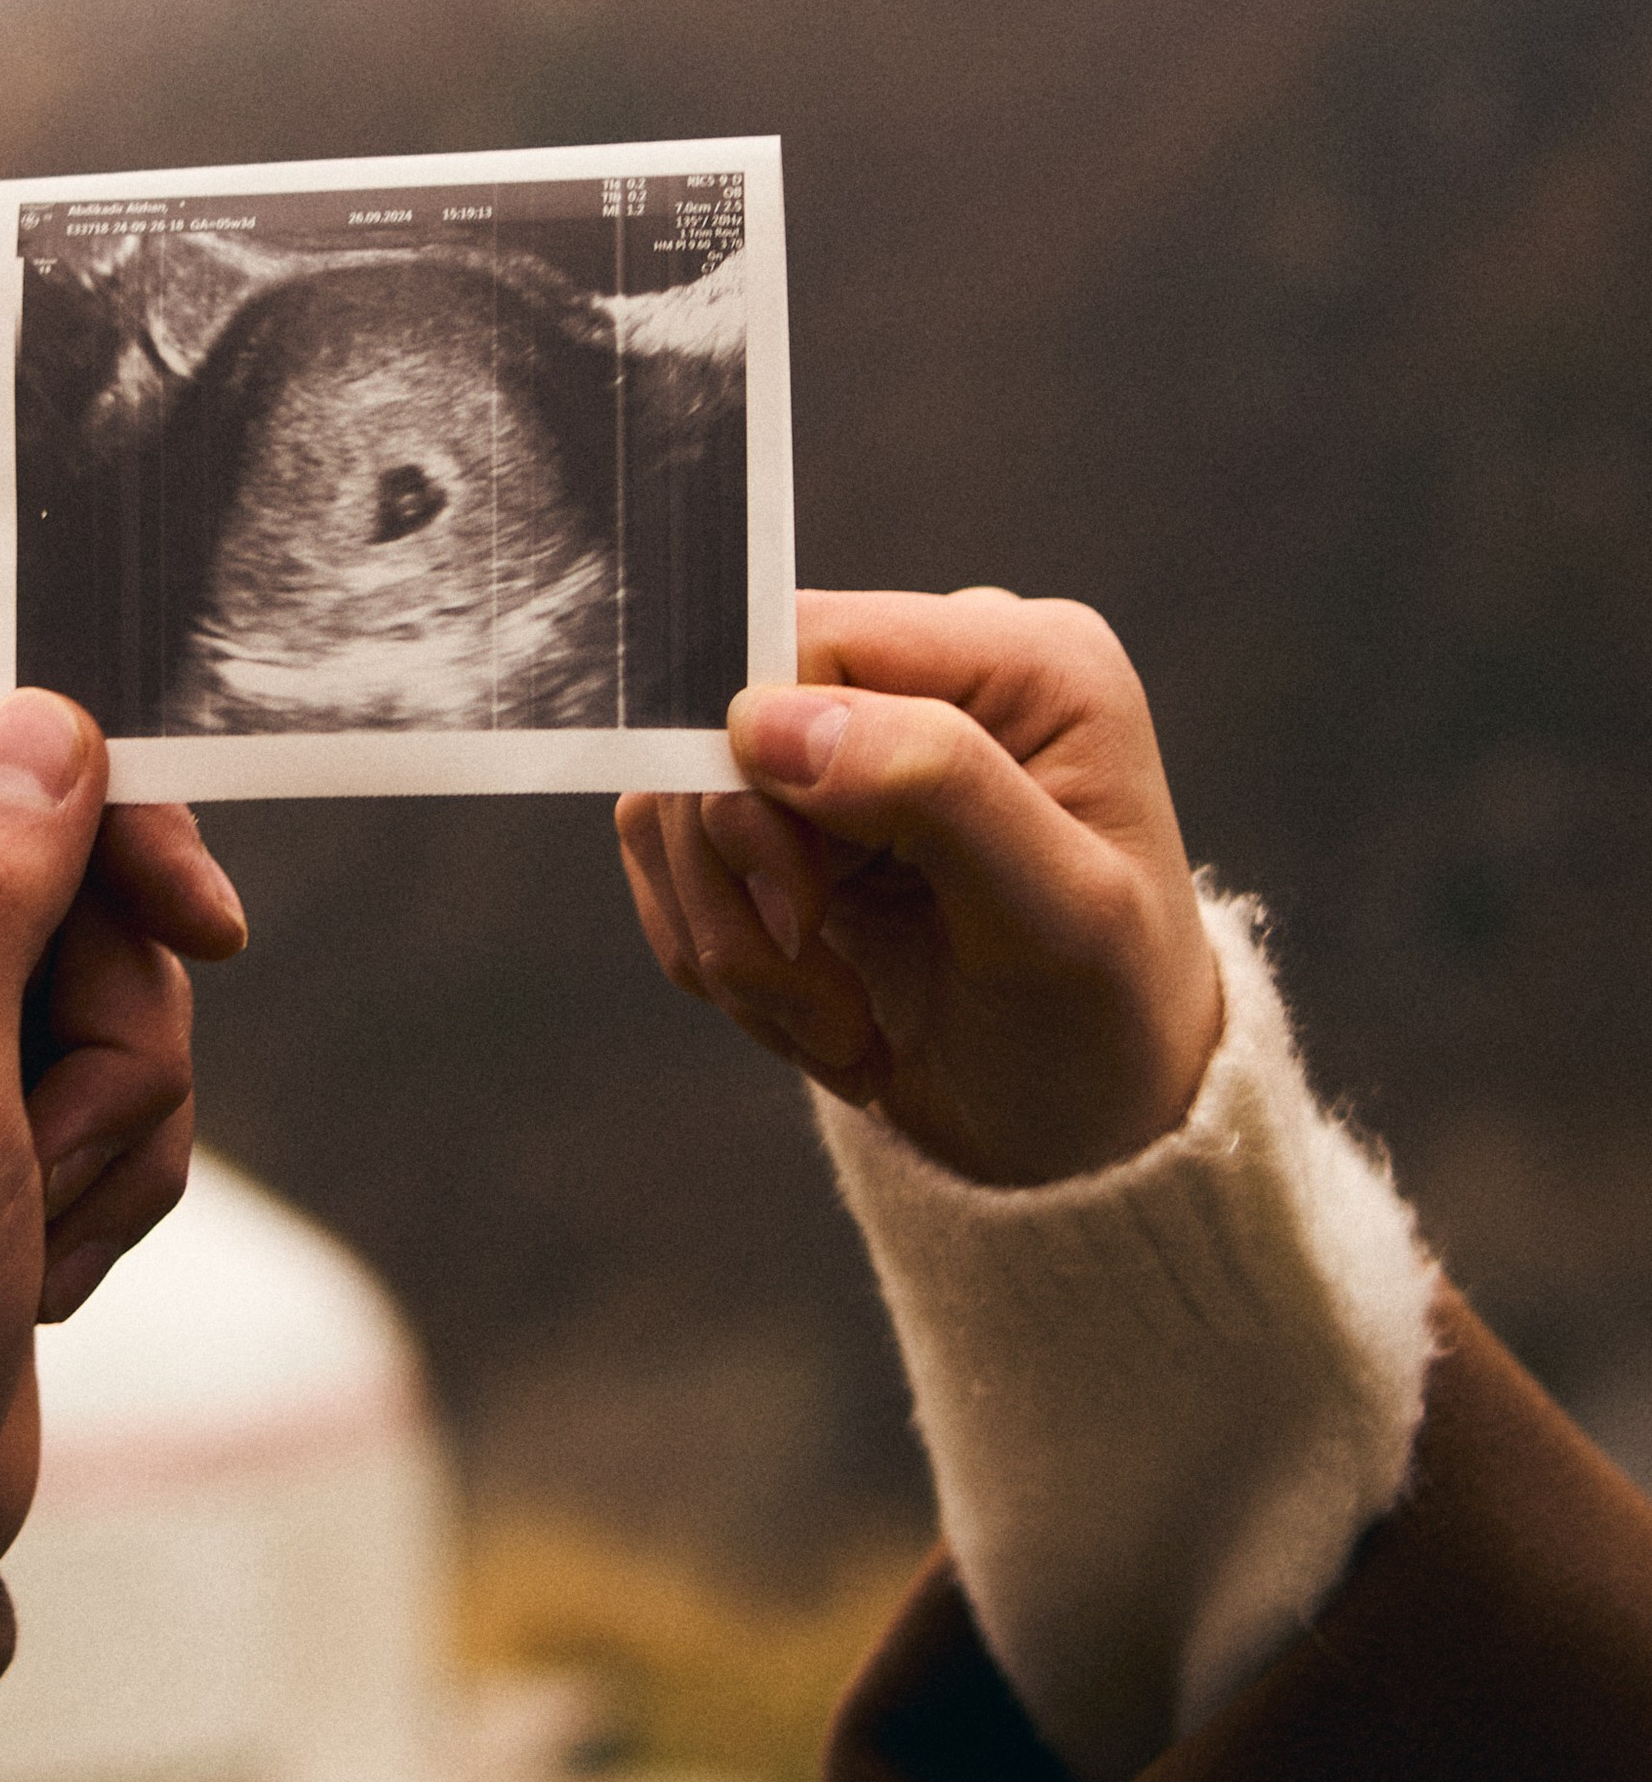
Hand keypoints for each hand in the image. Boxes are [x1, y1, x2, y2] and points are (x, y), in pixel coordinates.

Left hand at [0, 684, 245, 1649]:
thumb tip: (46, 728)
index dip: (110, 817)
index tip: (199, 927)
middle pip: (75, 874)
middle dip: (113, 1023)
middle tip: (58, 1147)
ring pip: (117, 986)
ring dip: (118, 1120)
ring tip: (38, 1233)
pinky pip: (120, 1080)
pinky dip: (115, 1175)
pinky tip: (45, 1268)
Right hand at [615, 590, 1222, 1188]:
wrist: (1084, 1140)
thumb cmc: (1106, 1028)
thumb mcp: (1058, 919)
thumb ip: (937, 788)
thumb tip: (771, 720)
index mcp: (1022, 661)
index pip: (805, 641)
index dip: (754, 769)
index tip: (805, 909)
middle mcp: (930, 683)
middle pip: (720, 725)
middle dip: (744, 885)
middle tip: (822, 997)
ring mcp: (853, 754)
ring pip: (676, 803)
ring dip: (732, 942)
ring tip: (831, 1026)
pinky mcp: (793, 828)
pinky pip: (674, 862)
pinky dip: (722, 960)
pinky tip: (815, 1017)